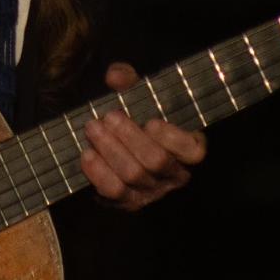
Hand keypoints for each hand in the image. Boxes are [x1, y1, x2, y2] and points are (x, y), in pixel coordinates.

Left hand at [80, 62, 205, 211]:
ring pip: (133, 175)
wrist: (117, 148)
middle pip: (156, 161)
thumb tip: (115, 77)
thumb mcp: (138, 95)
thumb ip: (129, 80)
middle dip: (130, 137)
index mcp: (187, 148)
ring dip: (110, 150)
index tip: (151, 122)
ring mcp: (151, 191)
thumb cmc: (136, 117)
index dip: (172, 138)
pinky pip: (113, 192)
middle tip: (110, 116)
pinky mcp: (128, 202)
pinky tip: (87, 154)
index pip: (192, 151)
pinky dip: (98, 172)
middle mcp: (174, 174)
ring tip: (93, 128)